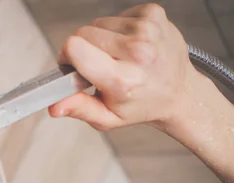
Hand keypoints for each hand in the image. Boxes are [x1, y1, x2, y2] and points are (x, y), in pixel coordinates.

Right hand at [50, 3, 196, 130]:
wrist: (179, 92)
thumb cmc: (141, 106)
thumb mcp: (108, 118)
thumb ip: (79, 109)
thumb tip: (54, 107)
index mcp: (122, 79)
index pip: (75, 48)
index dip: (67, 56)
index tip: (73, 67)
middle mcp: (137, 51)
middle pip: (83, 33)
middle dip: (83, 49)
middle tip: (99, 67)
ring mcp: (147, 29)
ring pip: (98, 23)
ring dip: (101, 40)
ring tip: (117, 58)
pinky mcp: (152, 13)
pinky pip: (117, 15)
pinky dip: (118, 30)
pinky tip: (129, 46)